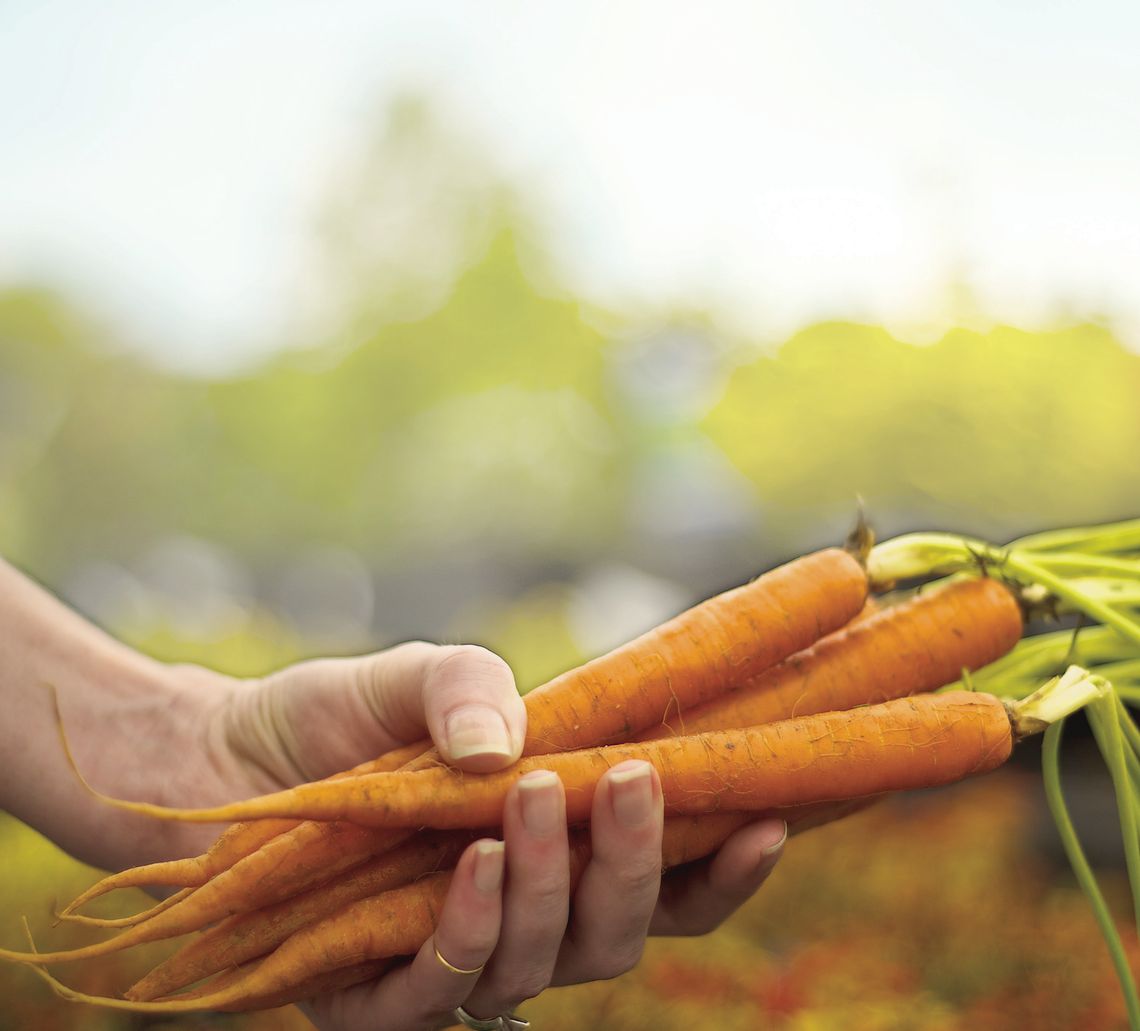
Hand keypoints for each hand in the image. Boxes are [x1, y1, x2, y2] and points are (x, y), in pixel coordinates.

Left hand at [213, 642, 785, 1030]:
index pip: (663, 889)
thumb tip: (514, 748)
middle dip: (635, 864)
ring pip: (543, 966)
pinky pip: (442, 988)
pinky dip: (468, 931)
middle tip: (634, 781)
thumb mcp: (417, 678)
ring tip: (533, 801)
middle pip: (617, 934)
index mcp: (554, 856)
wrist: (219, 755)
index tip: (768, 818)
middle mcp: (518, 921)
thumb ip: (471, 686)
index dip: (722, 872)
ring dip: (551, 889)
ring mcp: (451, 963)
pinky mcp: (371, 996)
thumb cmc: (341, 720)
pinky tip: (471, 868)